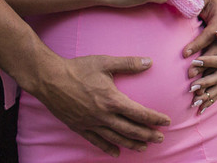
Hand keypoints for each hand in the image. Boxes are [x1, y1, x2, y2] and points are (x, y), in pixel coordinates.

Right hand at [33, 55, 169, 155]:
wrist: (50, 79)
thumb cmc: (78, 69)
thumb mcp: (105, 62)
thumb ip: (129, 63)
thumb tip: (149, 62)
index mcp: (112, 100)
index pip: (139, 113)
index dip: (154, 118)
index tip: (166, 122)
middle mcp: (103, 115)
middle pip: (130, 129)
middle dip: (147, 135)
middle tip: (160, 139)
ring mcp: (90, 123)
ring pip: (115, 138)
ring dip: (131, 143)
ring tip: (143, 147)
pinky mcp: (79, 127)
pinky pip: (96, 141)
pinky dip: (107, 148)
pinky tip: (116, 153)